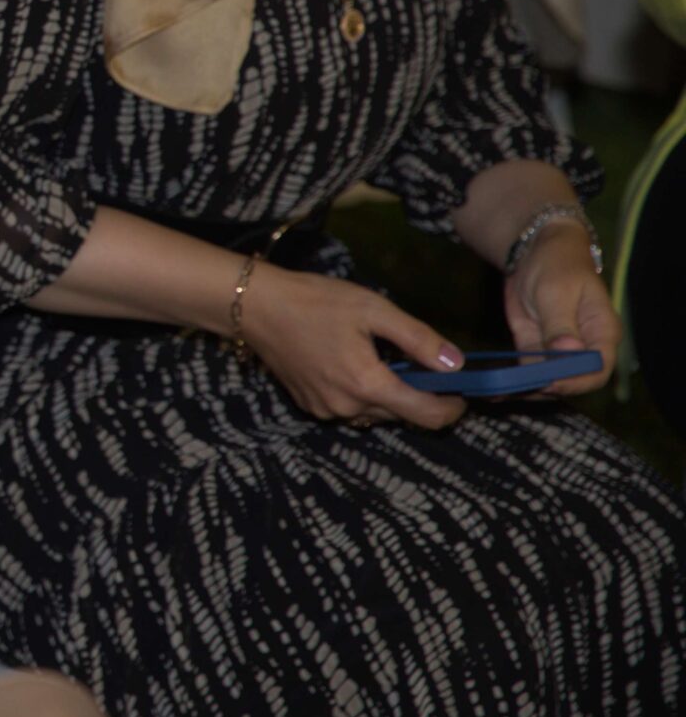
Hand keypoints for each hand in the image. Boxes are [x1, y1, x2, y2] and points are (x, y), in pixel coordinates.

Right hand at [238, 265, 467, 430]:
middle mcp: (349, 407)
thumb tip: (457, 364)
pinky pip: (350, 408)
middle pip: (402, 414)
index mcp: (368, 384)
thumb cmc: (315, 301)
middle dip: (418, 394)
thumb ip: (418, 338)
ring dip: (388, 394)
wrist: (255, 307)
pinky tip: (349, 364)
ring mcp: (327, 410)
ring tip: (379, 359)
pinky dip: (361, 393)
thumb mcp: (372, 309)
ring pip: (376, 413)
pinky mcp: (310, 406)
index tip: (461, 390)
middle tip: (416, 362)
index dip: (452, 407)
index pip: (427, 415)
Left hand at [504, 222, 619, 397]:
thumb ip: (560, 324)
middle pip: (574, 380)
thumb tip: (568, 353)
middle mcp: (585, 347)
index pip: (598, 369)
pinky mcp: (537, 349)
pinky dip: (514, 380)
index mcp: (602, 333)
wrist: (538, 251)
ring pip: (549, 379)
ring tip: (497, 394)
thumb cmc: (557, 265)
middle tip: (515, 390)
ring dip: (526, 388)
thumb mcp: (556, 291)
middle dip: (547, 388)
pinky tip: (493, 387)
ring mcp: (560, 351)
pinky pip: (529, 370)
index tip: (549, 382)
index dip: (576, 381)